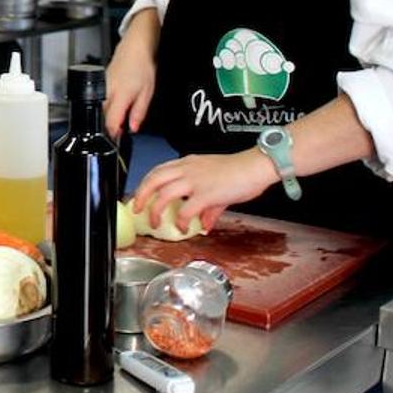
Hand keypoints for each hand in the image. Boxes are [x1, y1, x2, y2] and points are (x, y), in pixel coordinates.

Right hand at [104, 36, 156, 138]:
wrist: (134, 47)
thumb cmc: (142, 66)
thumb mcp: (147, 93)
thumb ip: (139, 113)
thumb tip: (133, 128)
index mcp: (119, 96)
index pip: (110, 123)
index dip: (113, 135)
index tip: (118, 139)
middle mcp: (106, 93)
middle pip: (103, 117)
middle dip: (111, 125)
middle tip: (123, 127)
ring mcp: (101, 87)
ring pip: (100, 109)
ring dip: (109, 115)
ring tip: (122, 112)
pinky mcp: (100, 83)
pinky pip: (100, 99)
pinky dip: (107, 104)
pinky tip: (117, 101)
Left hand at [130, 150, 277, 232]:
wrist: (255, 166)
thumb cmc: (240, 172)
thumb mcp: (218, 186)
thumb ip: (208, 207)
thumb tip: (203, 224)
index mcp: (187, 163)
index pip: (158, 170)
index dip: (146, 183)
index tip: (142, 195)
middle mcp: (187, 169)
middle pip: (154, 179)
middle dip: (141, 195)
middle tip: (137, 208)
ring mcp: (195, 181)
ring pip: (164, 194)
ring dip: (156, 210)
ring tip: (155, 223)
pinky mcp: (206, 193)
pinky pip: (186, 209)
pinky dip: (180, 221)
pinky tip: (182, 228)